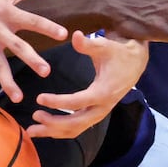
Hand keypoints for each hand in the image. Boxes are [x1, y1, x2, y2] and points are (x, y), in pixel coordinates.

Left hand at [29, 31, 146, 138]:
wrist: (135, 62)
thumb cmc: (118, 53)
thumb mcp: (105, 45)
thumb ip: (88, 44)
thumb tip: (76, 35)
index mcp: (104, 92)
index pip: (78, 102)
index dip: (58, 102)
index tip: (39, 98)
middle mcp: (102, 107)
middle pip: (76, 123)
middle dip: (53, 124)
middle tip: (33, 117)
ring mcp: (100, 112)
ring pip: (76, 129)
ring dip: (54, 131)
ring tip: (32, 129)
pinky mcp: (96, 113)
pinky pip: (78, 127)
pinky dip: (61, 130)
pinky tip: (45, 128)